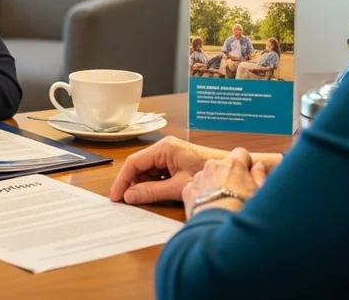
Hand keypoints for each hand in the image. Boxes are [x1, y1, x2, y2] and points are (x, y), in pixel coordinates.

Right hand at [108, 136, 224, 204]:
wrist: (233, 173)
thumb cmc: (209, 176)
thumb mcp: (177, 187)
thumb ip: (151, 192)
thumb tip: (129, 196)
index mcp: (164, 148)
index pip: (133, 162)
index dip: (122, 180)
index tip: (116, 196)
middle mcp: (165, 147)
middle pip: (139, 166)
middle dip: (132, 183)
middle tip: (127, 201)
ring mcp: (171, 154)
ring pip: (148, 170)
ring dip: (143, 185)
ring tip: (142, 199)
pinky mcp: (176, 161)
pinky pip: (158, 172)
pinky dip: (154, 183)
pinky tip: (156, 194)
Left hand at [181, 147, 263, 218]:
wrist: (219, 230)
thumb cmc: (243, 212)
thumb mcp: (259, 193)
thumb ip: (259, 175)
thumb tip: (258, 166)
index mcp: (234, 164)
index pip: (240, 153)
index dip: (244, 164)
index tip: (246, 176)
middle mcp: (214, 165)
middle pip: (222, 165)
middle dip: (227, 176)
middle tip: (234, 194)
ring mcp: (199, 177)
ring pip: (207, 177)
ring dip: (212, 186)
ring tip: (220, 204)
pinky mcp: (188, 190)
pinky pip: (195, 189)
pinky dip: (200, 197)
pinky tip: (208, 209)